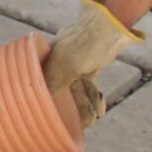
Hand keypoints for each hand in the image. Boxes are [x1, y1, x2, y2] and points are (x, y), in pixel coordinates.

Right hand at [45, 0, 146, 126]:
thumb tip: (40, 102)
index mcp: (47, 60)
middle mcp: (58, 63)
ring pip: (77, 91)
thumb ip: (53, 83)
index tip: (49, 118)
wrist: (111, 26)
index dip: (45, 102)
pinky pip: (89, 86)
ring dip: (87, 105)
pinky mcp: (90, 65)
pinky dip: (95, 97)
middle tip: (81, 124)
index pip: (41, 85)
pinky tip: (100, 109)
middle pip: (61, 91)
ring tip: (94, 119)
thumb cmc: (85, 44)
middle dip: (72, 109)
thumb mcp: (66, 66)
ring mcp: (75, 64)